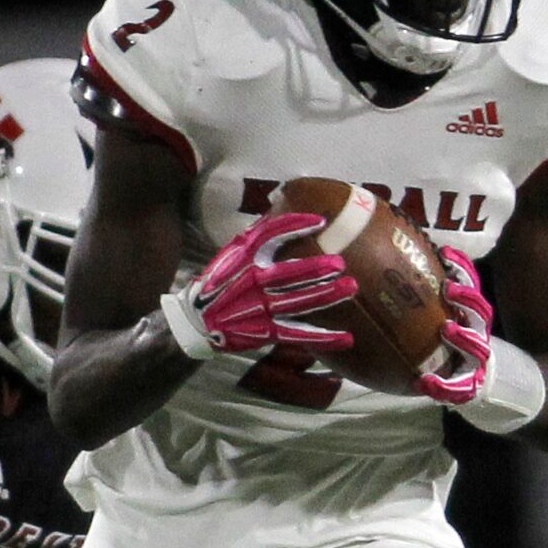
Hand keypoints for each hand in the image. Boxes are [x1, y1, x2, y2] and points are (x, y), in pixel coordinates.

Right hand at [162, 211, 357, 359]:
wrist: (197, 321)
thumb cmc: (218, 283)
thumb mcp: (231, 253)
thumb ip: (256, 235)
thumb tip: (281, 209)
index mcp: (245, 259)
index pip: (272, 235)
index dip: (296, 225)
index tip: (320, 221)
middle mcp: (254, 282)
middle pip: (290, 272)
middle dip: (317, 267)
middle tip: (340, 263)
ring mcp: (261, 308)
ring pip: (299, 301)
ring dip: (326, 295)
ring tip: (350, 288)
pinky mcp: (266, 332)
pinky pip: (298, 333)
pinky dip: (322, 337)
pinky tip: (345, 338)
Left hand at [413, 247, 492, 404]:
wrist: (470, 382)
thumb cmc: (443, 345)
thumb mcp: (433, 319)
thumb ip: (418, 301)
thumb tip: (381, 272)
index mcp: (470, 315)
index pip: (472, 285)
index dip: (462, 268)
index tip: (444, 253)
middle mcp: (478, 334)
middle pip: (482, 312)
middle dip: (468, 298)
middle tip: (449, 289)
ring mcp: (476, 361)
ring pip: (479, 347)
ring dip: (464, 336)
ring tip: (446, 328)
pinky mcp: (468, 387)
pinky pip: (457, 389)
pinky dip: (442, 385)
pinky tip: (423, 382)